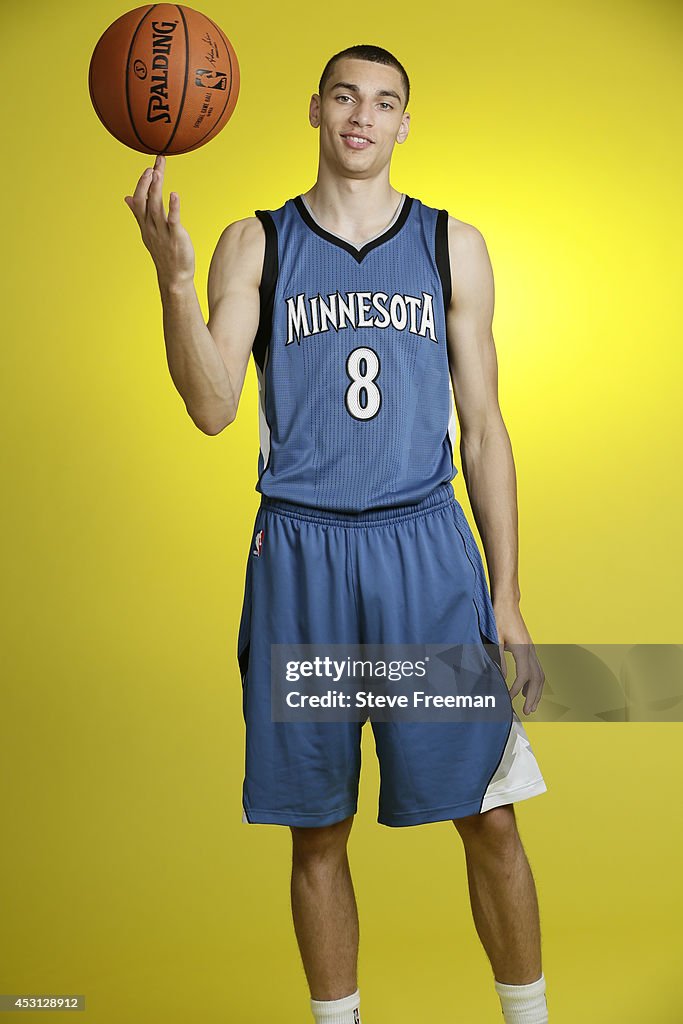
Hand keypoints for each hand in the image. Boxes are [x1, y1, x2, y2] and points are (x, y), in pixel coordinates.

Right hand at [124, 154, 194, 287]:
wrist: (174, 277)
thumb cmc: (164, 253)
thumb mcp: (148, 232)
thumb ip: (139, 213)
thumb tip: (127, 197)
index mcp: (144, 224)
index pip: (138, 200)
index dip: (142, 183)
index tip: (150, 168)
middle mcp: (151, 227)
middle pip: (144, 201)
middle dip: (146, 183)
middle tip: (152, 167)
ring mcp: (162, 233)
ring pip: (156, 207)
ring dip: (156, 189)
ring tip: (158, 173)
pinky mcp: (176, 238)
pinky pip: (173, 221)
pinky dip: (173, 207)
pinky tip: (174, 194)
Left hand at [491, 600, 544, 715]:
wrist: (507, 603)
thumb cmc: (499, 618)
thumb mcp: (495, 638)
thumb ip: (497, 658)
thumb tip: (499, 677)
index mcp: (522, 649)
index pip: (523, 676)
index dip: (516, 690)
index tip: (508, 699)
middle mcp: (531, 650)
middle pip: (537, 679)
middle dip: (533, 697)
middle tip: (527, 712)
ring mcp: (532, 649)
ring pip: (540, 675)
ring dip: (536, 692)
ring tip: (530, 706)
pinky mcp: (530, 648)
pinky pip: (537, 669)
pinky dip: (534, 682)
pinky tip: (526, 690)